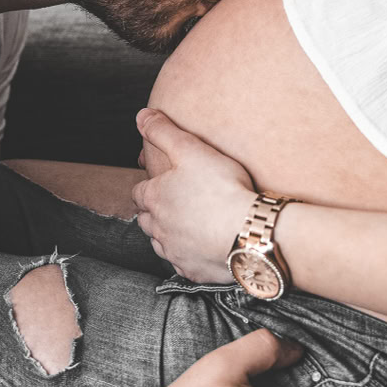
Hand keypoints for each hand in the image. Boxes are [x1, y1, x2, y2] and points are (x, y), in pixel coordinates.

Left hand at [131, 108, 254, 282]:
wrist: (247, 231)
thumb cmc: (221, 187)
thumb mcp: (191, 149)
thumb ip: (164, 131)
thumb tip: (141, 116)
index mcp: (154, 198)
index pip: (138, 192)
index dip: (148, 186)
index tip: (160, 183)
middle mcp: (158, 228)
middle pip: (145, 220)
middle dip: (154, 212)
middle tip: (172, 204)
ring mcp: (174, 252)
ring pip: (160, 244)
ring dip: (167, 235)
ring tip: (185, 226)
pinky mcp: (191, 270)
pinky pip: (182, 263)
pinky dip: (187, 255)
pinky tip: (201, 248)